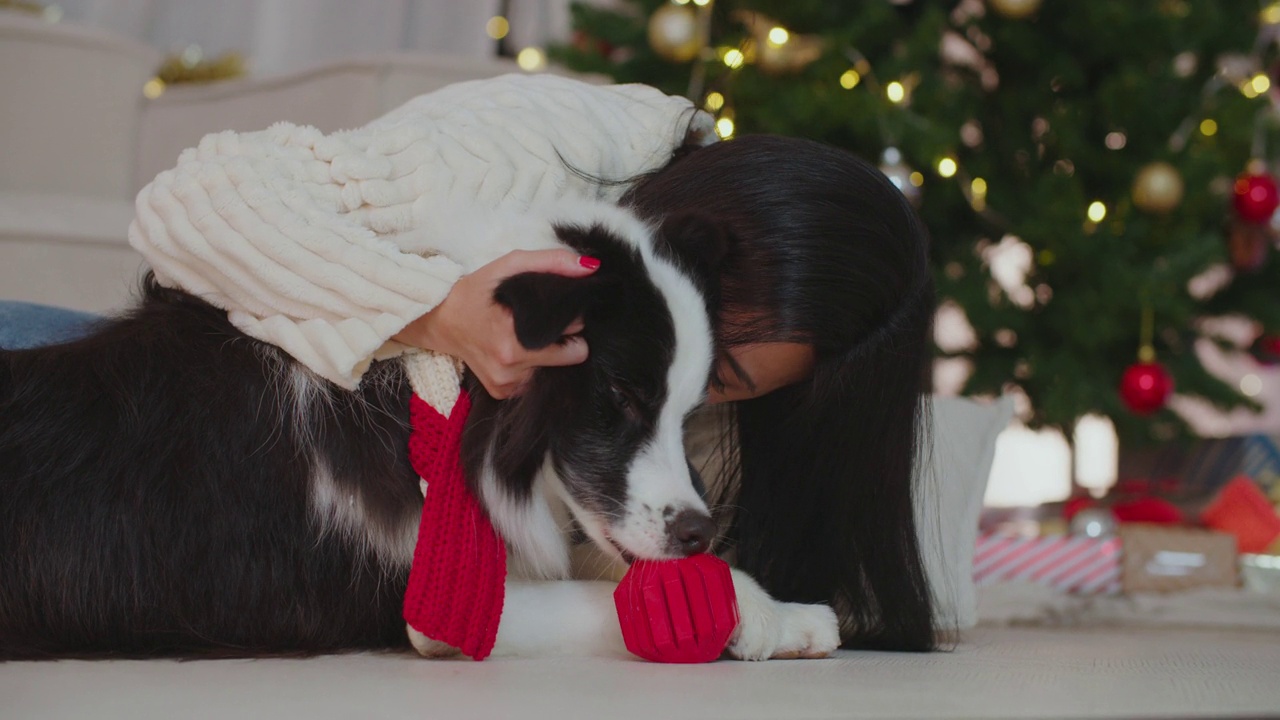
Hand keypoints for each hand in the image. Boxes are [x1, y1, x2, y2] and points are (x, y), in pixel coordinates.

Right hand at [394, 249, 599, 398]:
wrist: (440, 319)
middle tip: (546, 323)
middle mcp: (511, 367)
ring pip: (553, 372)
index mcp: (514, 339)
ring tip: (529, 335)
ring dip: (549, 355)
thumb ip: (551, 262)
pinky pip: (534, 382)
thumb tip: (590, 269)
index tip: (560, 311)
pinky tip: (518, 350)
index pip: (575, 342)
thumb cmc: (478, 291)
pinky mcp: (501, 393)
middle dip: (566, 341)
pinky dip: (533, 367)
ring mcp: (505, 384)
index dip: (573, 323)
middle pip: (569, 359)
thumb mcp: (510, 265)